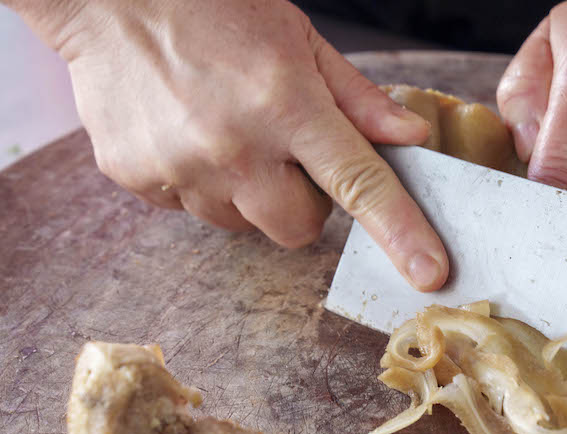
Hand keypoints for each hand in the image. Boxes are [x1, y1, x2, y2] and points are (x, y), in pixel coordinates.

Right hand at [19, 0, 447, 289]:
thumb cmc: (213, 7)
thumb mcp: (300, 38)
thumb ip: (358, 98)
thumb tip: (411, 138)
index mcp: (286, 104)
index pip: (359, 183)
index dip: (401, 232)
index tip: (430, 273)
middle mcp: (233, 145)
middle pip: (299, 229)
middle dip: (306, 204)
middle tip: (287, 152)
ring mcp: (179, 167)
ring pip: (244, 224)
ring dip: (250, 193)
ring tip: (228, 131)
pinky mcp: (137, 179)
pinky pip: (191, 209)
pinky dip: (199, 182)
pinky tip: (187, 133)